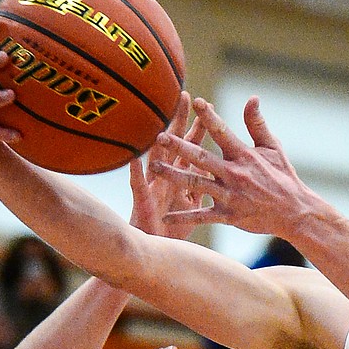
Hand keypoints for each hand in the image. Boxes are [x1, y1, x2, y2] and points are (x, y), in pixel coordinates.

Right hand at [128, 92, 205, 239]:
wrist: (160, 252)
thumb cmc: (175, 229)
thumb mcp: (193, 205)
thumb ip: (202, 185)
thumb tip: (215, 171)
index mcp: (182, 176)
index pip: (193, 146)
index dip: (199, 127)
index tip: (206, 104)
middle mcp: (167, 177)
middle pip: (175, 144)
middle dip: (180, 121)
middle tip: (184, 96)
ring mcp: (154, 187)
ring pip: (156, 160)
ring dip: (158, 142)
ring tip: (160, 121)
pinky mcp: (144, 202)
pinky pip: (139, 186)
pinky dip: (136, 173)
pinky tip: (134, 159)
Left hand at [147, 96, 324, 238]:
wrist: (294, 212)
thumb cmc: (283, 177)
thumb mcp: (273, 148)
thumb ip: (257, 124)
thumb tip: (251, 98)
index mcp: (244, 155)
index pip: (223, 131)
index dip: (209, 116)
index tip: (195, 101)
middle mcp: (234, 174)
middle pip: (201, 157)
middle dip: (179, 147)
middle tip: (159, 137)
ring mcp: (230, 195)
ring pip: (196, 184)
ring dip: (173, 176)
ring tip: (154, 168)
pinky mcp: (228, 215)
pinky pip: (202, 216)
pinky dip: (183, 217)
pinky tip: (165, 218)